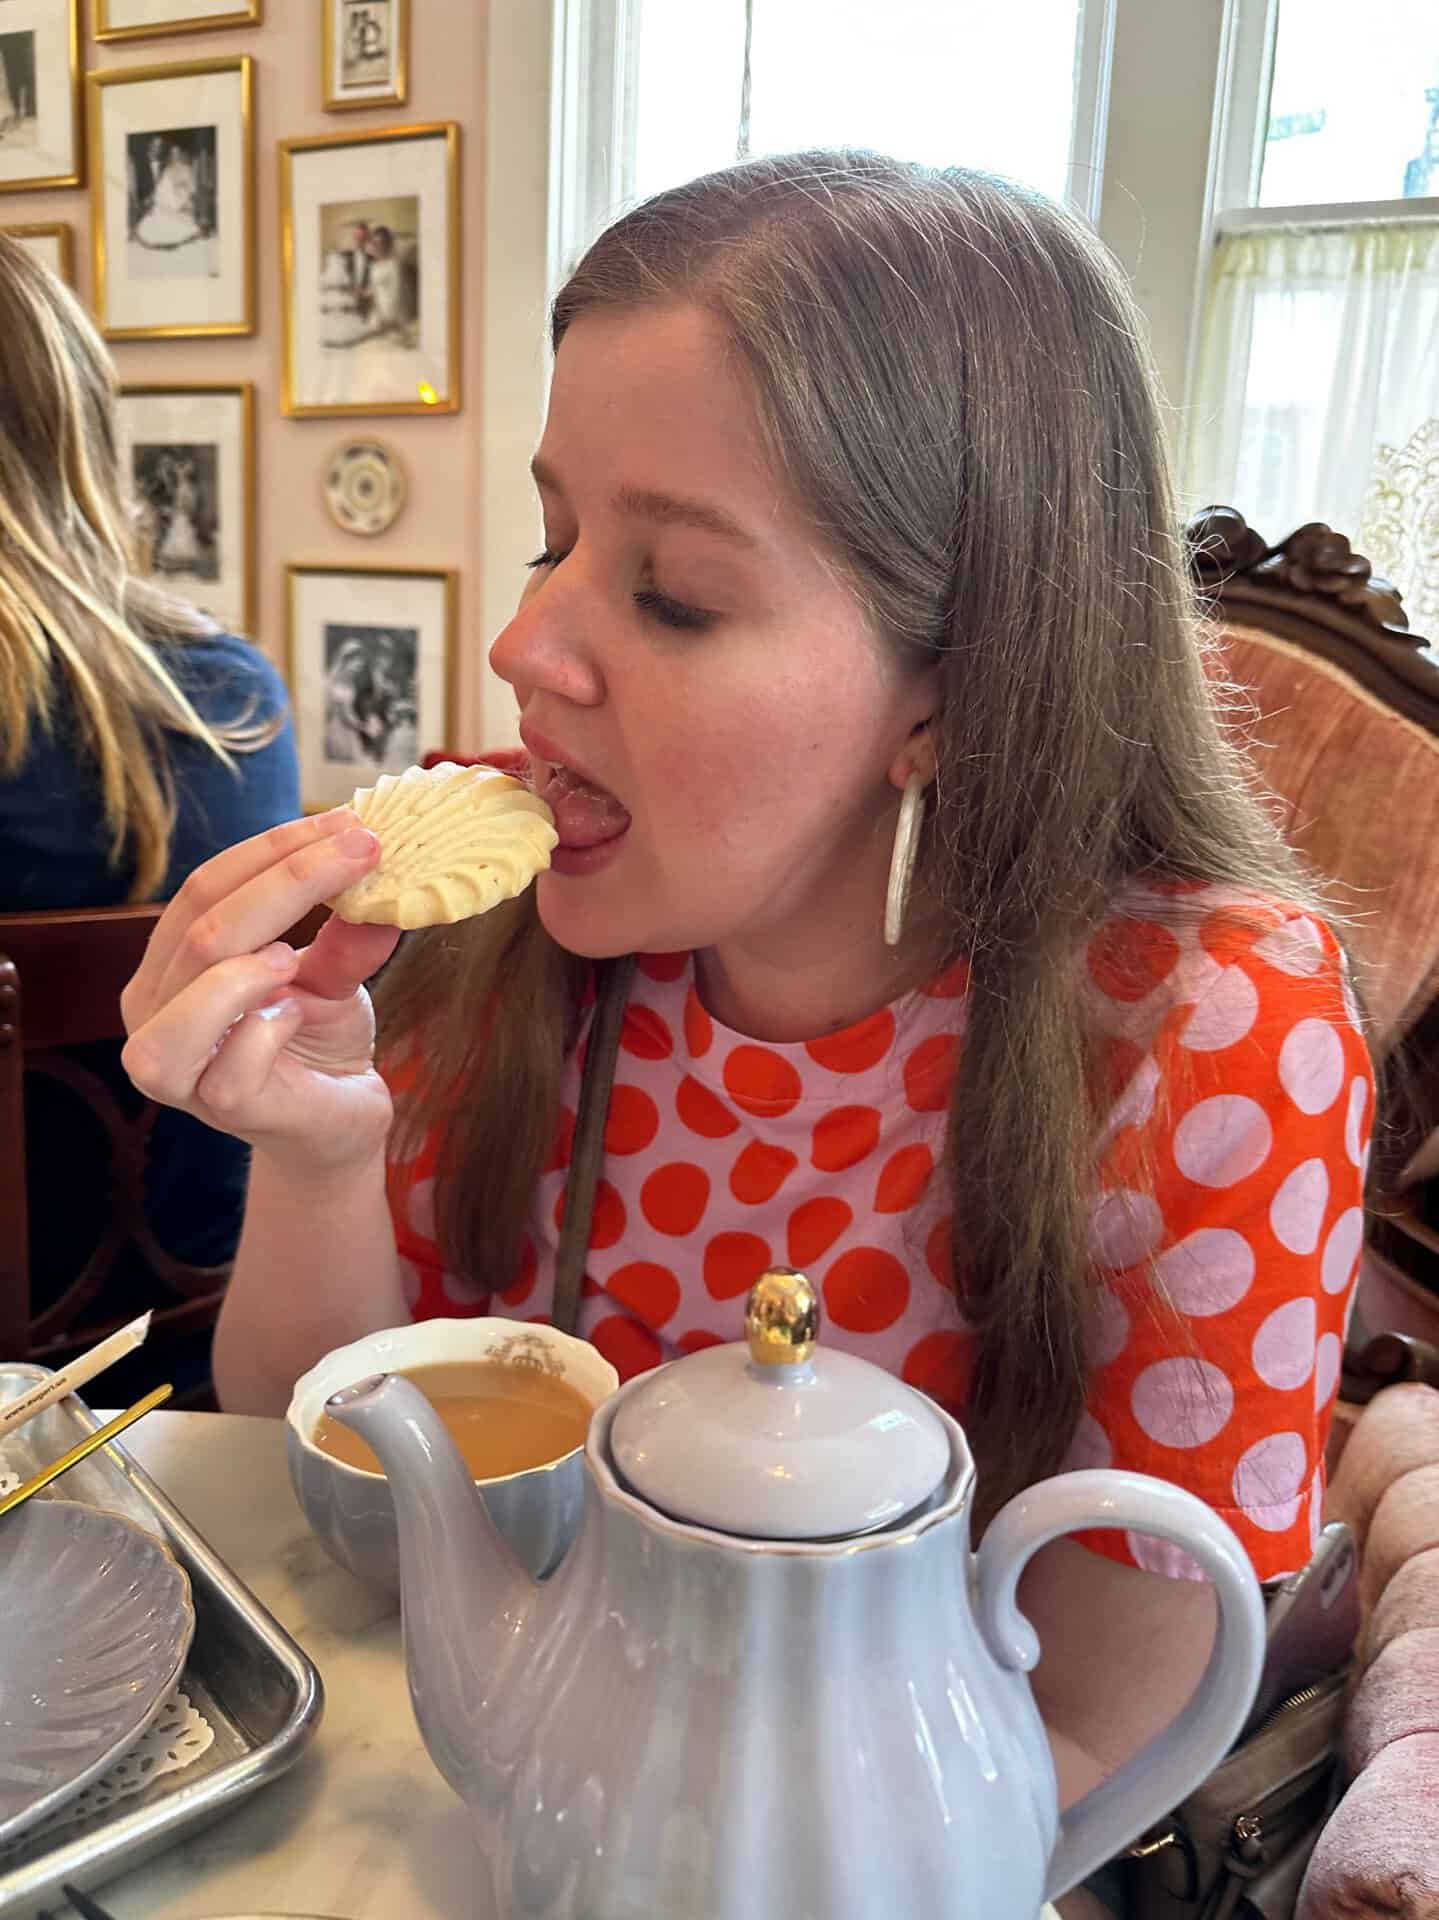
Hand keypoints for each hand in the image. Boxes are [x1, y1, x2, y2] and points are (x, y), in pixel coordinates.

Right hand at [121, 810, 402, 1175]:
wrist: (336, 1123)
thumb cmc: (316, 1041)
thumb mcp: (332, 975)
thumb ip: (343, 935)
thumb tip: (378, 877)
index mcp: (169, 966)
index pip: (204, 888)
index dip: (274, 850)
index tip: (346, 823)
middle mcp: (154, 1013)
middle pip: (204, 928)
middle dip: (289, 881)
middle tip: (362, 851)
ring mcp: (178, 1069)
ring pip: (190, 997)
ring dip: (251, 965)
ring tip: (299, 955)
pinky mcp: (220, 1110)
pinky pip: (233, 1063)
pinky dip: (269, 1028)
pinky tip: (298, 1018)